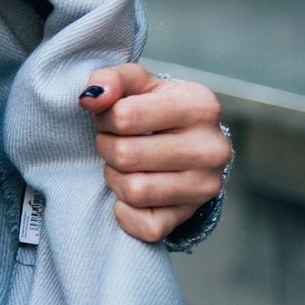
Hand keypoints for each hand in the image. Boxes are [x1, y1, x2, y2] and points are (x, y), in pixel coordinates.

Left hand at [80, 64, 230, 241]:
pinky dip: (126, 213)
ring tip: (123, 165)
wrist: (186, 143)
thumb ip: (111, 79)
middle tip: (113, 142)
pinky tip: (129, 194)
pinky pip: (145, 226)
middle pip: (126, 155)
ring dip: (114, 177)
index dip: (104, 118)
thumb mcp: (138, 84)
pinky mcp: (192, 215)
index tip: (111, 118)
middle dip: (106, 147)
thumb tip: (91, 97)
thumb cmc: (154, 108)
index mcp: (200, 105)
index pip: (124, 116)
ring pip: (135, 191)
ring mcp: (206, 186)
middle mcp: (212, 148)